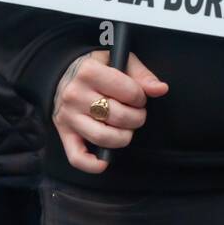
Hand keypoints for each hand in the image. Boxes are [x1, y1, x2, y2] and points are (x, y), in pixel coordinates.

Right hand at [53, 49, 168, 174]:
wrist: (62, 74)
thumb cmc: (95, 66)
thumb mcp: (118, 60)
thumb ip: (141, 75)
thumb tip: (161, 89)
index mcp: (89, 71)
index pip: (128, 92)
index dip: (141, 98)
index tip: (139, 97)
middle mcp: (75, 94)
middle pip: (118, 117)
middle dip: (136, 118)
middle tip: (137, 113)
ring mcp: (68, 116)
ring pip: (102, 137)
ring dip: (123, 137)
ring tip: (126, 128)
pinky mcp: (64, 133)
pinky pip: (76, 157)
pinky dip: (91, 164)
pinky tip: (104, 162)